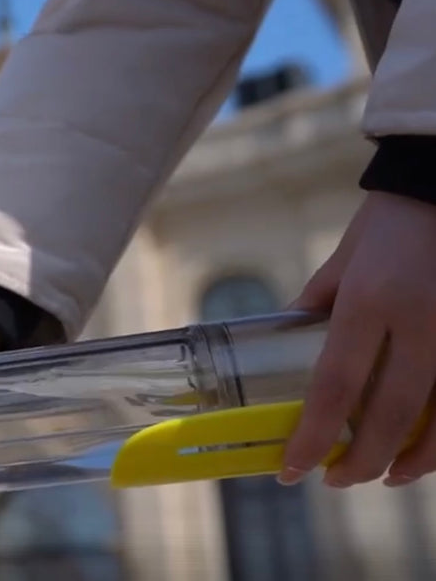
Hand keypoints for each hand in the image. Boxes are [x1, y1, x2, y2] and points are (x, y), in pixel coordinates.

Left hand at [281, 191, 435, 487]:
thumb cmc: (390, 221)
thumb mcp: (341, 261)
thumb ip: (314, 307)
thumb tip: (281, 344)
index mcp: (369, 303)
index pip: (335, 386)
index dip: (314, 437)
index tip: (292, 470)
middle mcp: (420, 324)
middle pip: (390, 414)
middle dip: (361, 460)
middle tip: (335, 481)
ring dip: (412, 459)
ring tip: (383, 477)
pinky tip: (426, 452)